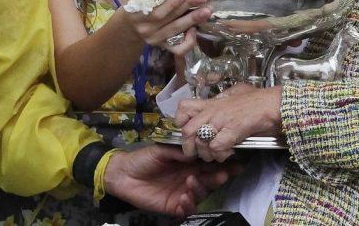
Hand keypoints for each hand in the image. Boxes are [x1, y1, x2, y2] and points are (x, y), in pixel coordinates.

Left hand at [103, 144, 230, 216]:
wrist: (124, 174)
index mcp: (188, 162)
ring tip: (191, 182)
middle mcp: (189, 177)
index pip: (208, 163)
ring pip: (201, 194)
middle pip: (209, 179)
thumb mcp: (161, 150)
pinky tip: (184, 197)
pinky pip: (187, 208)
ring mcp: (183, 192)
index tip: (234, 162)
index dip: (221, 163)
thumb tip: (197, 150)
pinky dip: (189, 204)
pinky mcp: (174, 206)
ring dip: (200, 189)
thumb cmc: (143, 158)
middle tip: (221, 175)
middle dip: (217, 177)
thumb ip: (179, 152)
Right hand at [124, 0, 210, 53]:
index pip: (156, 10)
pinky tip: (194, 30)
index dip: (171, 3)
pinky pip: (178, 49)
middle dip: (188, 6)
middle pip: (169, 19)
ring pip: (176, 30)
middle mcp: (146, 29)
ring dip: (193, 19)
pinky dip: (189, 41)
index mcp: (137, 15)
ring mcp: (155, 39)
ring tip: (206, 10)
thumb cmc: (138, 7)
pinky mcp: (163, 47)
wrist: (129, 28)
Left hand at [175, 83, 282, 161]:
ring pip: (200, 142)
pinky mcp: (231, 131)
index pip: (184, 107)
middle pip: (187, 131)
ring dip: (207, 154)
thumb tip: (222, 98)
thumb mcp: (237, 92)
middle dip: (189, 147)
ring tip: (217, 154)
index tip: (186, 129)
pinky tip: (228, 153)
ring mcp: (221, 121)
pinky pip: (216, 148)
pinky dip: (220, 155)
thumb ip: (226, 96)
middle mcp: (212, 111)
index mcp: (212, 103)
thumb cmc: (258, 99)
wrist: (273, 104)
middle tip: (197, 153)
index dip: (180, 120)